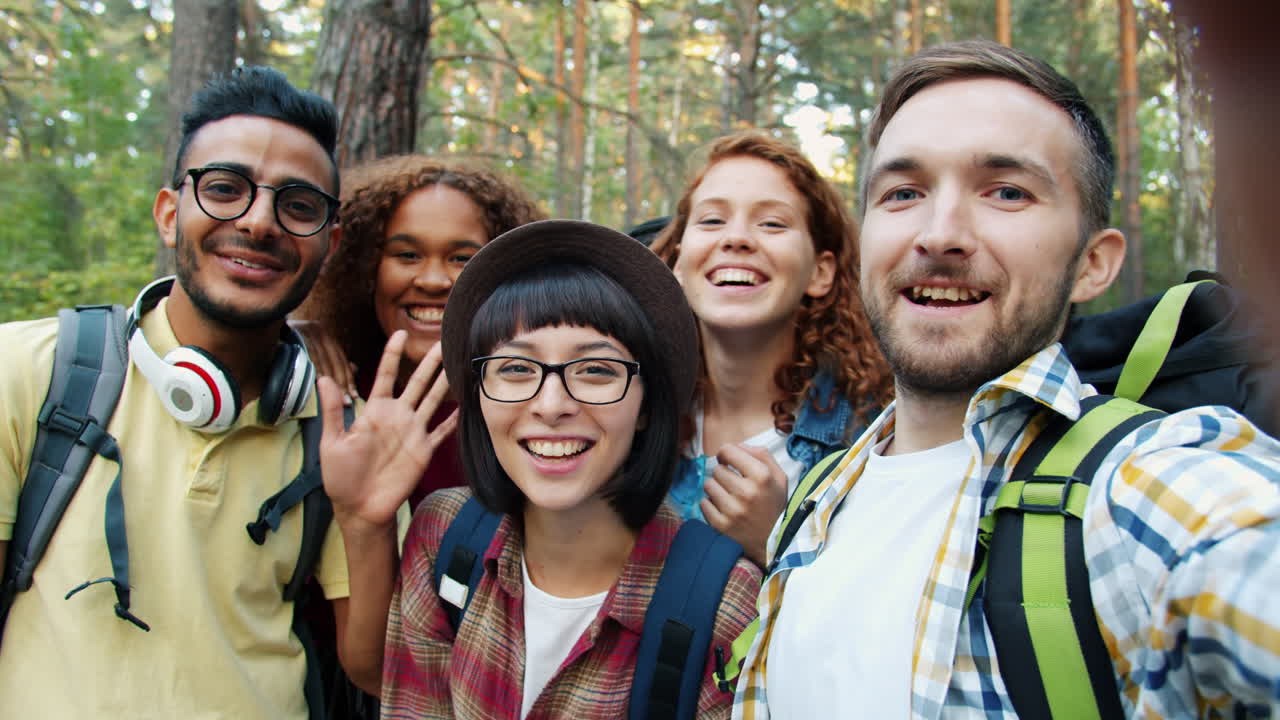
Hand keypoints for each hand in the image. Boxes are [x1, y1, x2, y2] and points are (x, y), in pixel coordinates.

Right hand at [291, 318, 358, 402]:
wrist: (262, 332)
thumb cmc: (286, 346)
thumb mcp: (313, 349)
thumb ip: (332, 359)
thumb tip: (355, 368)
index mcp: (324, 333)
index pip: (340, 359)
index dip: (349, 379)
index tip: (354, 396)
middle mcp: (317, 329)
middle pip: (334, 360)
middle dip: (342, 383)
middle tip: (347, 401)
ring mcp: (306, 330)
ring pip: (324, 360)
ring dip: (331, 381)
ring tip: (337, 398)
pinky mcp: (295, 334)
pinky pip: (309, 355)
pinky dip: (316, 370)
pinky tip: (320, 384)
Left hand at [318, 330, 456, 532]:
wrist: (359, 508)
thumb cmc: (340, 477)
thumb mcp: (331, 442)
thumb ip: (333, 411)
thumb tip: (323, 378)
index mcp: (374, 411)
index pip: (386, 375)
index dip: (392, 354)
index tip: (400, 333)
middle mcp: (397, 417)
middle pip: (417, 383)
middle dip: (428, 362)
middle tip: (442, 341)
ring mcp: (412, 433)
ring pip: (433, 401)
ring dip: (445, 383)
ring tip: (458, 364)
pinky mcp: (423, 451)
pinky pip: (442, 431)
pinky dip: (454, 420)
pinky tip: (466, 406)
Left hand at [700, 443, 787, 567]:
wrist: (774, 543)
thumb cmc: (774, 505)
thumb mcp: (778, 476)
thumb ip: (760, 454)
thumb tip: (736, 446)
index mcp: (761, 476)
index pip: (728, 450)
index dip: (726, 454)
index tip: (729, 461)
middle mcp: (747, 492)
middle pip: (717, 469)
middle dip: (724, 474)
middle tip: (734, 485)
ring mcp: (732, 510)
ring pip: (708, 485)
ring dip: (716, 489)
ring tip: (730, 497)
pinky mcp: (720, 525)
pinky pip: (703, 503)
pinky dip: (711, 505)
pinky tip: (724, 510)